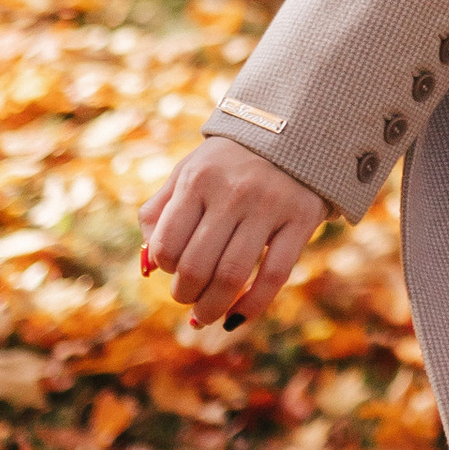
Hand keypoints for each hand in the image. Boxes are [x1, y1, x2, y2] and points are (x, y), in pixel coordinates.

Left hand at [140, 141, 327, 325]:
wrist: (294, 132)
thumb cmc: (229, 163)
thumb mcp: (189, 172)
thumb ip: (160, 212)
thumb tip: (147, 266)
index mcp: (198, 178)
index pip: (167, 243)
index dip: (164, 267)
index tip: (172, 271)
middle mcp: (233, 192)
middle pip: (197, 265)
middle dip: (185, 294)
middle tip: (187, 298)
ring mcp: (269, 206)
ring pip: (233, 275)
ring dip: (212, 307)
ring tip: (203, 316)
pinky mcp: (301, 219)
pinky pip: (274, 276)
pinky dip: (253, 305)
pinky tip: (236, 317)